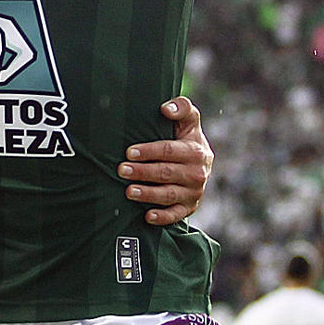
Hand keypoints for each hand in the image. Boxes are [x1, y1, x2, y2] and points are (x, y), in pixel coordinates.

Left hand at [121, 96, 213, 225]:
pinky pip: (175, 215)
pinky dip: (162, 217)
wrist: (201, 164)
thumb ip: (182, 107)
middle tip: (122, 170)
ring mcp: (194, 192)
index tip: (130, 152)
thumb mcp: (189, 121)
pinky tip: (147, 216)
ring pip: (169, 195)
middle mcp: (197, 173)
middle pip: (166, 173)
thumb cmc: (186, 138)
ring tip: (129, 191)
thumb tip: (166, 108)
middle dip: (143, 172)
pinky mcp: (189, 207)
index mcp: (196, 150)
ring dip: (148, 194)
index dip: (149, 151)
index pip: (169, 151)